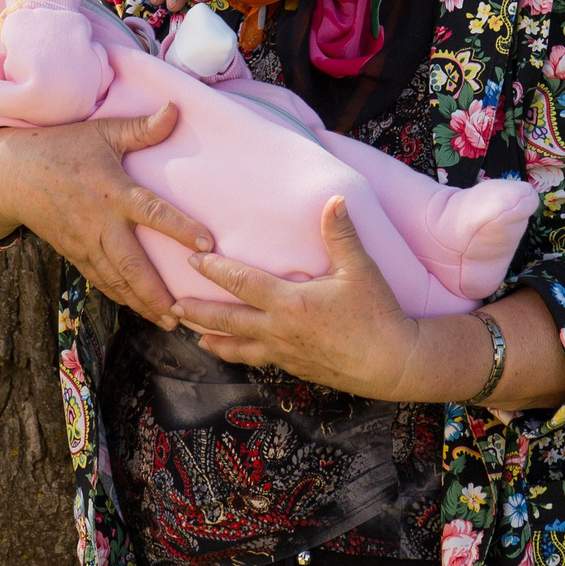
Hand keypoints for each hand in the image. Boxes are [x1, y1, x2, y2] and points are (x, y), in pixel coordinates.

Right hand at [0, 105, 212, 327]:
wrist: (9, 170)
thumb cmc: (60, 146)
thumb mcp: (102, 132)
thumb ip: (142, 128)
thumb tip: (176, 108)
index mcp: (113, 191)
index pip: (153, 212)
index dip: (180, 228)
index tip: (207, 245)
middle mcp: (100, 223)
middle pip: (132, 265)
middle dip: (157, 293)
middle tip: (184, 315)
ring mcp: (83, 242)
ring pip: (116, 279)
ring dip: (142, 302)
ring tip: (168, 321)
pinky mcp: (72, 251)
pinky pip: (99, 279)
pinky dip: (118, 295)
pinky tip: (136, 308)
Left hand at [174, 197, 460, 400]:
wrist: (393, 363)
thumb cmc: (378, 314)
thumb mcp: (360, 269)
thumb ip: (341, 233)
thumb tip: (334, 198)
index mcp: (291, 302)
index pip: (243, 283)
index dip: (215, 271)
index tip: (192, 260)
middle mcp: (280, 330)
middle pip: (228, 320)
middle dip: (198, 310)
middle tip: (171, 304)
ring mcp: (285, 352)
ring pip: (237, 347)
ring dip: (212, 337)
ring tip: (190, 332)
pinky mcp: (295, 367)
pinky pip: (257, 360)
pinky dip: (237, 355)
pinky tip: (231, 352)